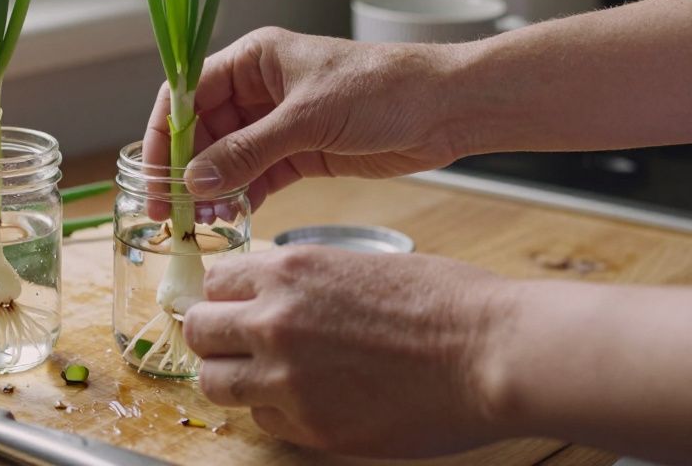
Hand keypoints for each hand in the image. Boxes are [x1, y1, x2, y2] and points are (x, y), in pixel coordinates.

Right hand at [144, 27, 470, 207]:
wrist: (447, 108)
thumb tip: (194, 180)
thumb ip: (247, 151)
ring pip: (227, 158)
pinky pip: (257, 176)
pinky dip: (243, 196)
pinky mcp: (302, 153)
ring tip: (206, 222)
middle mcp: (260, 89)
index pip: (187, 92)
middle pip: (202, 130)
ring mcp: (279, 123)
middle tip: (174, 211)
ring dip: (214, 188)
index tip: (152, 172)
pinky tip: (234, 217)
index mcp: (254, 60)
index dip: (164, 132)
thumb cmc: (381, 89)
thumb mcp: (306, 120)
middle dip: (187, 169)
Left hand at [184, 246, 512, 456]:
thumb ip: (302, 283)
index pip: (213, 282)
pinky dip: (275, 412)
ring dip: (235, 379)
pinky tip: (309, 401)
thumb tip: (272, 296)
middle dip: (215, 337)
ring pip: (215, 383)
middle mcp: (274, 321)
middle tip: (239, 345)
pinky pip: (263, 420)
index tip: (234, 307)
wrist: (493, 353)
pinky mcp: (312, 427)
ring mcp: (288, 379)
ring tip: (266, 378)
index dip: (224, 296)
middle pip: (199, 331)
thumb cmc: (444, 302)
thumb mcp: (357, 264)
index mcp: (288, 272)